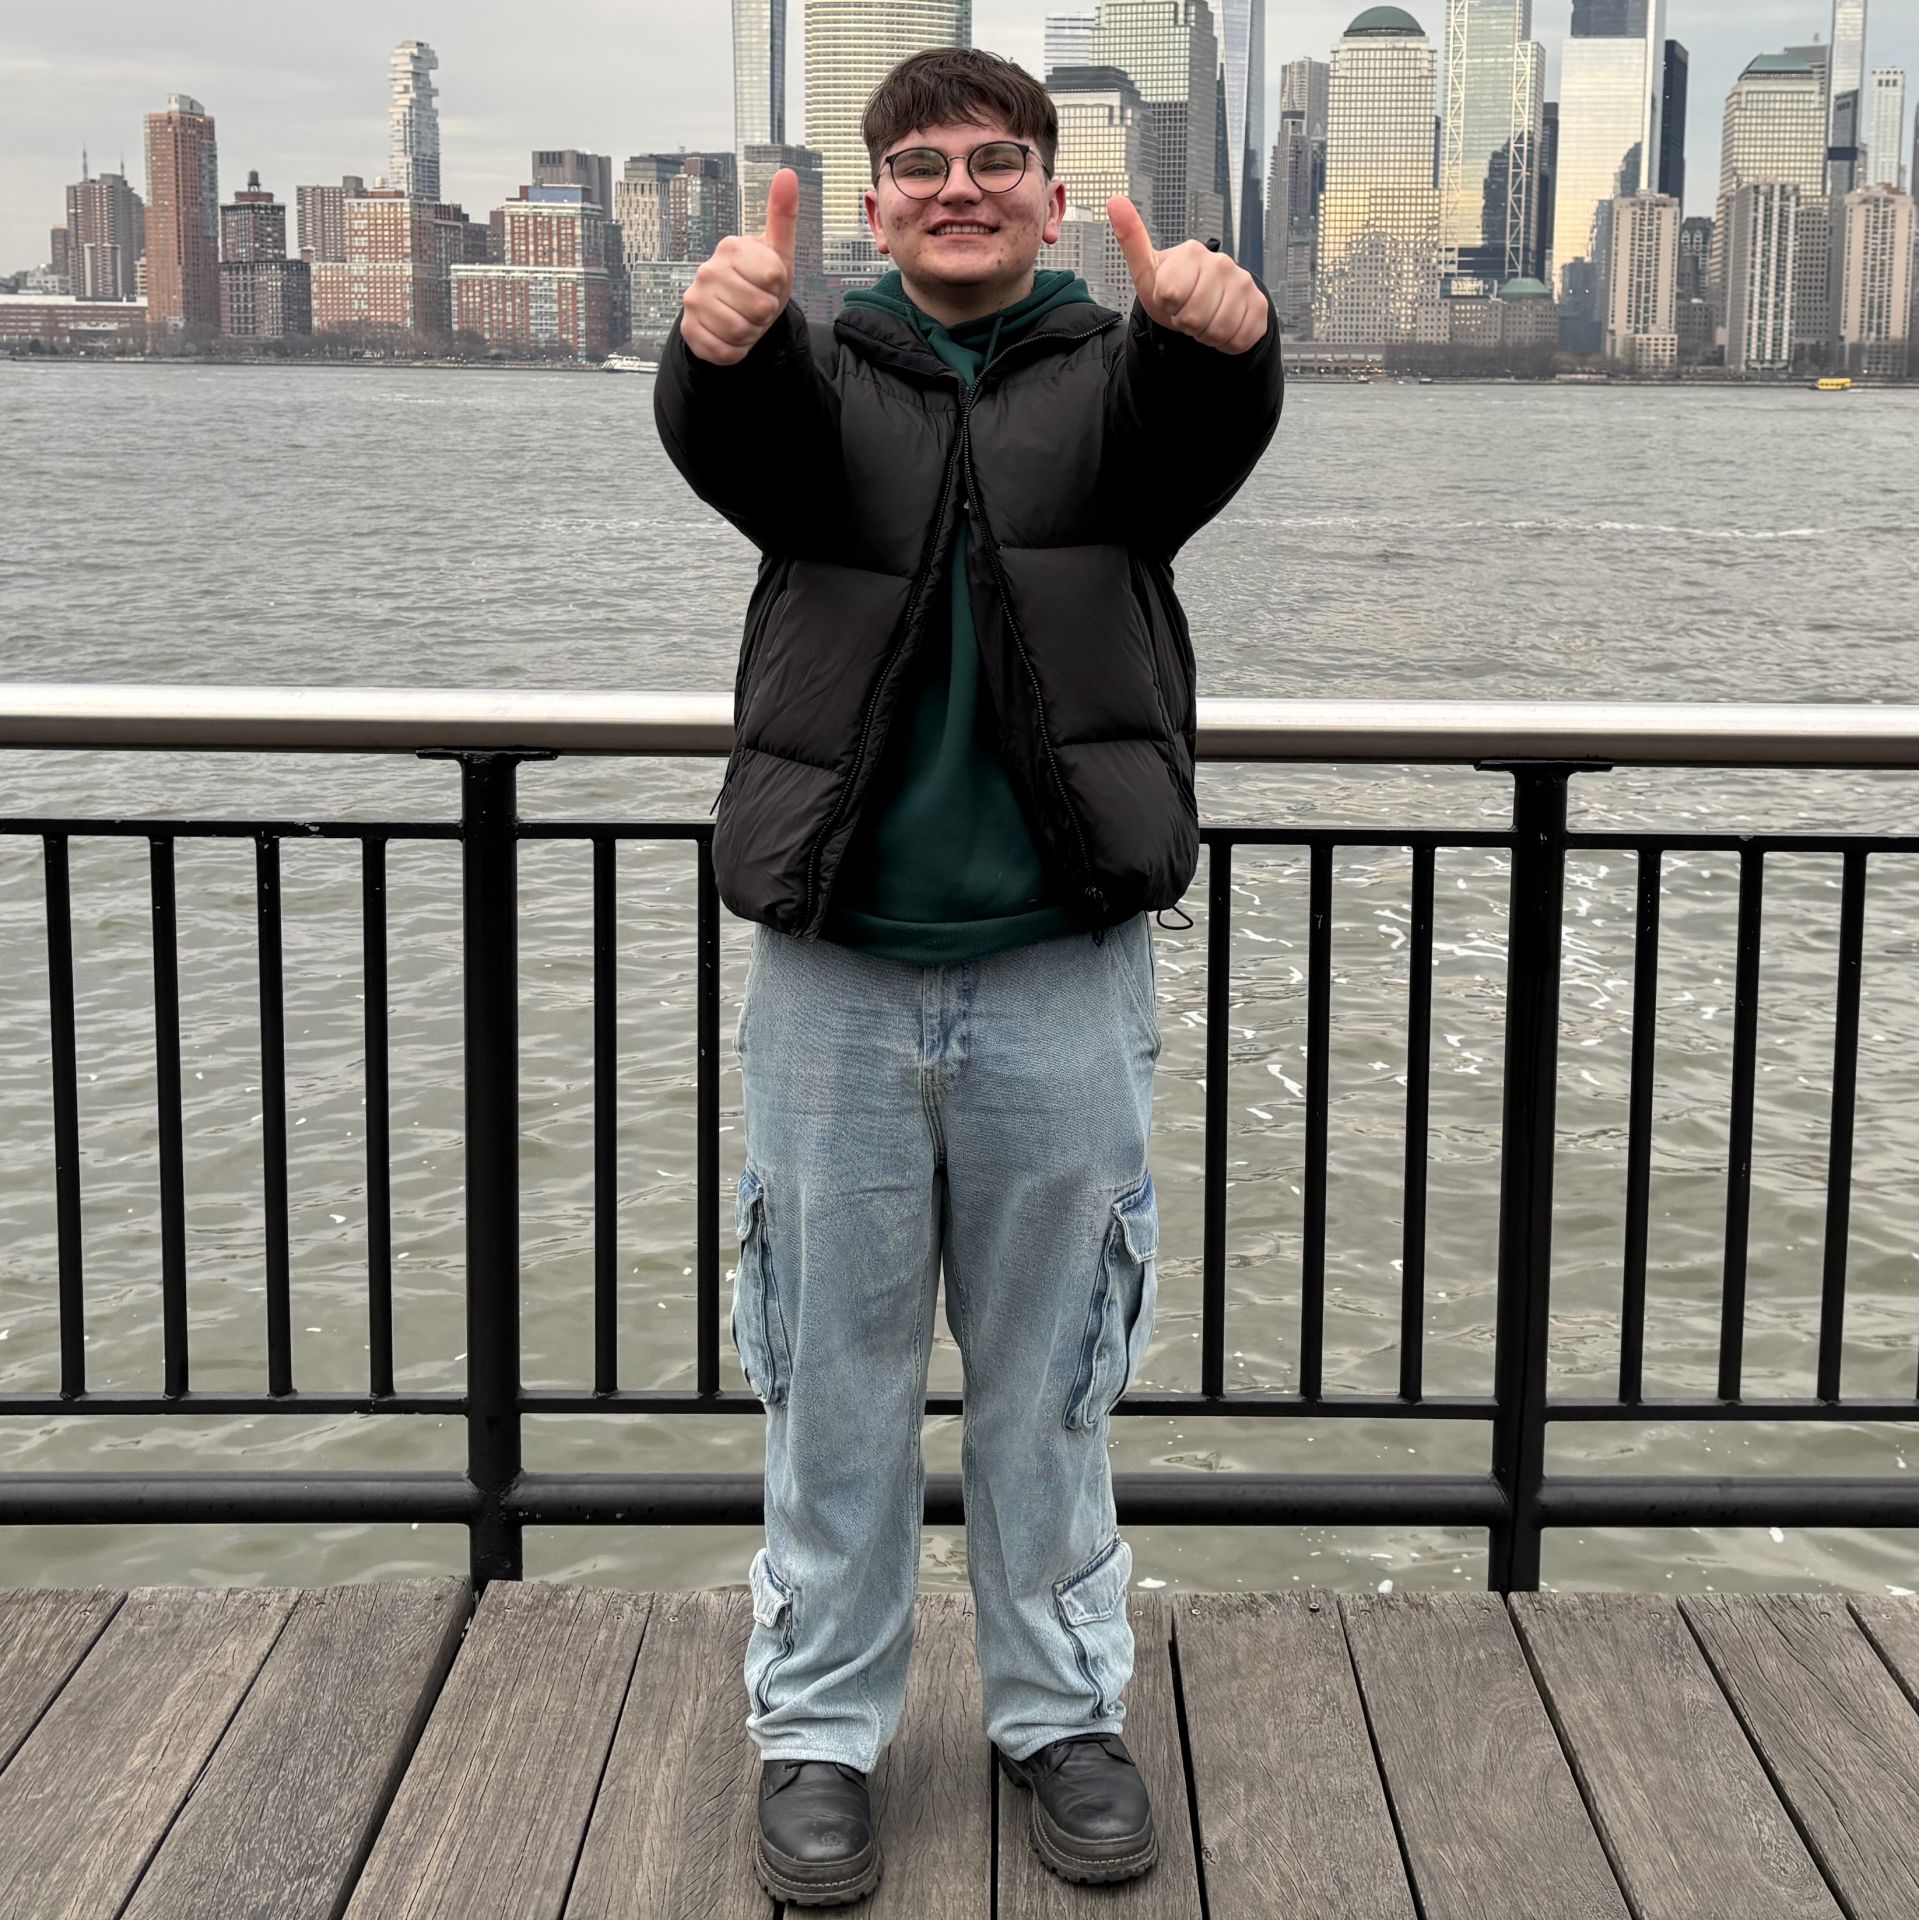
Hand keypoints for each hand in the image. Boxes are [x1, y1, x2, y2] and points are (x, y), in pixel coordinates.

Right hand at [681, 167, 797, 364]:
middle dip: (766, 315)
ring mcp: (694, 300)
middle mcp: (707, 270)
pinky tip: (732, 337)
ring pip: (742, 332)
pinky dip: (736, 351)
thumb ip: (782, 215)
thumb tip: (787, 173)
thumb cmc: (760, 282)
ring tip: (745, 320)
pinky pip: (725, 352)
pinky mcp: (689, 330)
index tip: (769, 284)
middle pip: (761, 308)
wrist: (732, 315)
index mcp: (731, 247)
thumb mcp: (777, 252)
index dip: (779, 288)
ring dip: (752, 334)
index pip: (775, 278)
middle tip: (757, 307)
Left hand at [1106, 196, 1269, 353]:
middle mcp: (1221, 263)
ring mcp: (1244, 283)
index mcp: (1191, 253)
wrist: (1204, 304)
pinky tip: (1222, 325)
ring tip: (1204, 319)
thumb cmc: (1172, 288)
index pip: (1170, 295)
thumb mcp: (1147, 270)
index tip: (1170, 298)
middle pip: (1194, 318)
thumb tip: (1114, 200)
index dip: (1167, 306)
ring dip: (1205, 335)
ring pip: (1217, 330)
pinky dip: (1226, 343)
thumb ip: (1132, 238)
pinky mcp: (1259, 305)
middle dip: (1186, 324)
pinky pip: (1238, 339)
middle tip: (1187, 312)